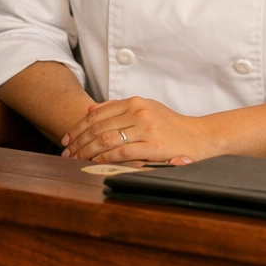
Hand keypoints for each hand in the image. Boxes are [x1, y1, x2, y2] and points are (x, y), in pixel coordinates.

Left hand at [61, 97, 207, 164]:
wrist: (199, 136)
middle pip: (98, 126)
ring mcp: (146, 127)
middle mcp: (139, 111)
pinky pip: (121, 151)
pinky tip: (94, 163)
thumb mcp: (146, 109)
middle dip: (78, 141)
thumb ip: (118, 108)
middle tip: (65, 152)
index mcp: (135, 101)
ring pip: (106, 139)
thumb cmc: (172, 126)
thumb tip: (90, 110)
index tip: (66, 138)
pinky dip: (104, 158)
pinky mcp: (153, 145)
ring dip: (86, 151)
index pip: (97, 114)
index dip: (78, 127)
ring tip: (75, 160)